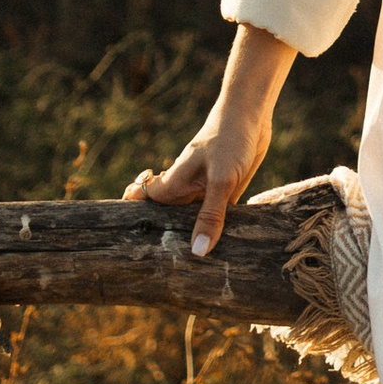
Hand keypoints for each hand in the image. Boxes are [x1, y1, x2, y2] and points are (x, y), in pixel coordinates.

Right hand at [124, 26, 289, 255]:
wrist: (252, 112)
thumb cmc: (229, 139)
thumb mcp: (222, 180)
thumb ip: (211, 215)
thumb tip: (197, 252)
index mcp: (173, 184)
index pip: (140, 204)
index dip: (131, 221)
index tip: (131, 247)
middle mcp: (185, 190)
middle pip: (166, 219)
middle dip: (164, 239)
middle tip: (165, 271)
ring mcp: (205, 190)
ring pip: (193, 220)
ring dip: (195, 237)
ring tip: (194, 272)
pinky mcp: (225, 191)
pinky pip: (217, 216)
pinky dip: (218, 230)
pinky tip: (228, 251)